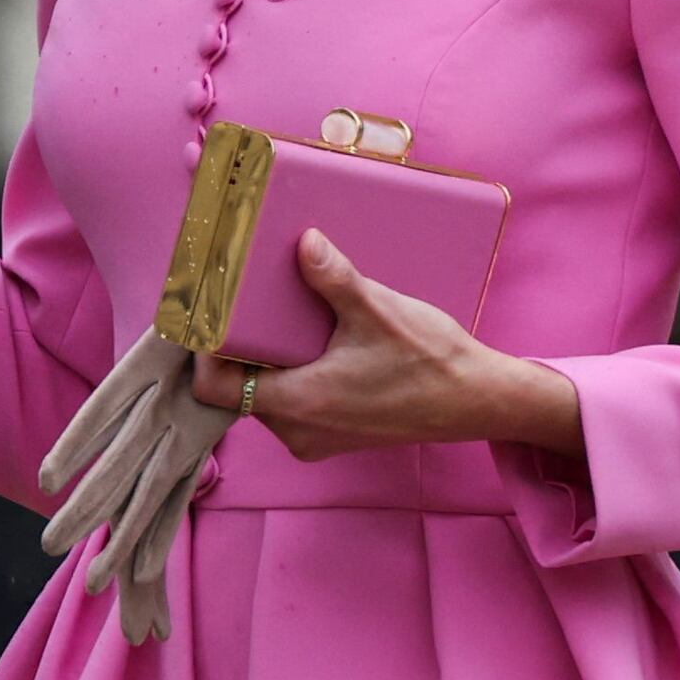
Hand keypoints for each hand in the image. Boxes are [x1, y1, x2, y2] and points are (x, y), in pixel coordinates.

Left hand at [230, 231, 582, 460]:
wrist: (477, 400)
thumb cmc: (431, 362)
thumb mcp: (378, 311)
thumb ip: (334, 279)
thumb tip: (304, 241)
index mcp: (300, 403)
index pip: (213, 389)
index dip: (202, 352)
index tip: (206, 315)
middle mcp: (298, 431)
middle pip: (234, 390)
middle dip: (234, 348)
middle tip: (239, 303)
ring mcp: (315, 438)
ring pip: (262, 397)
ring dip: (264, 361)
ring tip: (274, 317)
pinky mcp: (332, 435)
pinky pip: (290, 405)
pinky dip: (288, 376)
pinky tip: (306, 343)